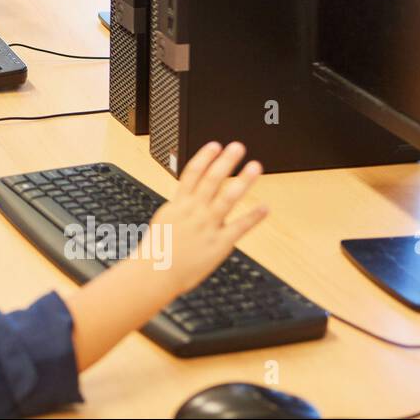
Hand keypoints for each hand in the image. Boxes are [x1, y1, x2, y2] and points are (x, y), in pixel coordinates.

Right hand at [146, 141, 265, 293]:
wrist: (155, 274)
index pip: (191, 174)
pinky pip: (239, 227)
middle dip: (225, 161)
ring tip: (255, 167)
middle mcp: (193, 212)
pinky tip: (264, 208)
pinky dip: (253, 217)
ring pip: (227, 198)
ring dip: (242, 180)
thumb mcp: (163, 221)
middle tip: (238, 147)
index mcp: (177, 204)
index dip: (204, 158)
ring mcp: (206, 226)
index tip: (215, 145)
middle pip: (211, 180)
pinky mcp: (218, 243)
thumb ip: (178, 207)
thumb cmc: (157, 250)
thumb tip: (187, 196)